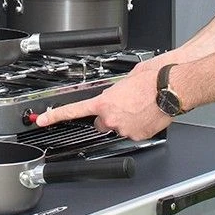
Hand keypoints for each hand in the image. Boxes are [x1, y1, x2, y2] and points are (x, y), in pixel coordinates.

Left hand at [35, 65, 172, 140]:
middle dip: (108, 116)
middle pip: (102, 122)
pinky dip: (138, 125)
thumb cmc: (151, 79)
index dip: (55, 117)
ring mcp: (125, 129)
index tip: (43, 121)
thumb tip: (114, 93)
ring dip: (125, 120)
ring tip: (139, 107)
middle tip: (123, 105)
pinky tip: (146, 114)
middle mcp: (112, 118)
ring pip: (119, 127)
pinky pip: (133, 132)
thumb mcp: (125, 79)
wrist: (171, 87)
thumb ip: (114, 91)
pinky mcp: (139, 135)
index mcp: (104, 102)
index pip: (74, 111)